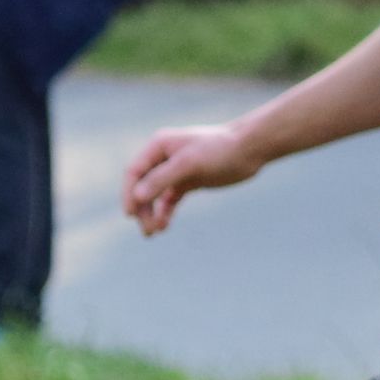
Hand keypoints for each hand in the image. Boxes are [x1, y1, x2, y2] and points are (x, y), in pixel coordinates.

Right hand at [121, 123, 259, 235]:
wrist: (250, 149)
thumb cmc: (221, 150)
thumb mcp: (189, 163)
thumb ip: (161, 179)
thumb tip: (137, 198)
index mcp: (158, 147)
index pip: (134, 172)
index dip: (128, 193)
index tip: (130, 214)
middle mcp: (163, 158)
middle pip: (142, 187)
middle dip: (142, 208)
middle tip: (147, 229)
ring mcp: (175, 171)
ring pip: (154, 196)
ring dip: (152, 214)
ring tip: (154, 232)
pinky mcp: (187, 182)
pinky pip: (169, 200)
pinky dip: (165, 213)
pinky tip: (163, 226)